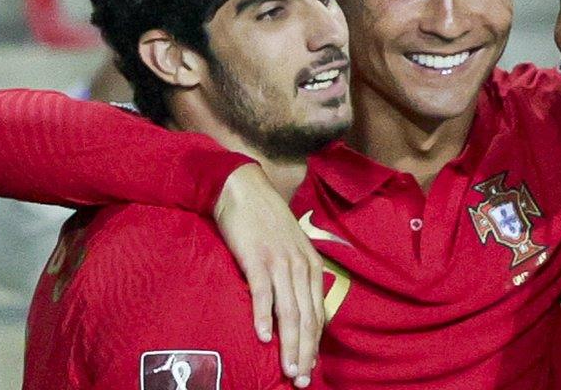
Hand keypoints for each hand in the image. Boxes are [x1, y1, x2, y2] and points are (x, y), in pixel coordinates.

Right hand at [214, 164, 323, 388]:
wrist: (243, 190)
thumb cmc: (265, 222)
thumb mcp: (291, 248)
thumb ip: (296, 276)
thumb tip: (297, 308)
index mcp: (311, 266)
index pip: (317, 314)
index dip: (314, 344)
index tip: (310, 369)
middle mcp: (300, 266)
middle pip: (306, 319)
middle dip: (305, 353)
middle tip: (301, 380)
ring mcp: (279, 263)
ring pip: (289, 312)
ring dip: (289, 344)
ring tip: (288, 370)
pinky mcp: (257, 258)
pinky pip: (262, 293)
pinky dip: (263, 316)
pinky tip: (262, 337)